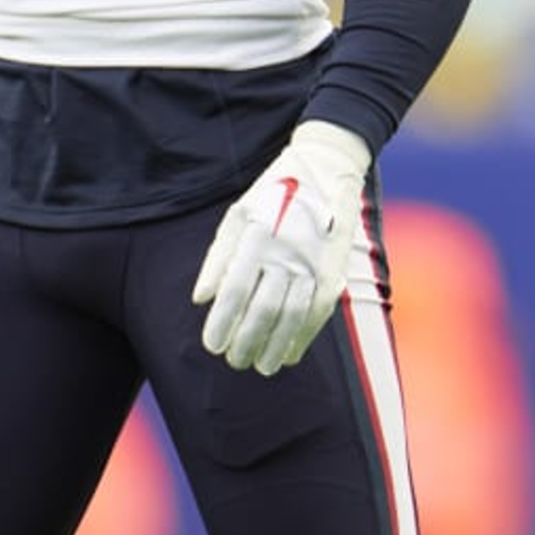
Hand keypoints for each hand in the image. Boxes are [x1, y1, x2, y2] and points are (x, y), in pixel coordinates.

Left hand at [194, 121, 373, 374]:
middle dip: (245, 343)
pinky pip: (317, 314)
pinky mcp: (334, 272)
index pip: (236, 291)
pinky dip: (303, 338)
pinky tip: (289, 355)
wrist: (326, 168)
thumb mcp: (238, 215)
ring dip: (274, 348)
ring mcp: (314, 263)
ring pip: (292, 317)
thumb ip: (218, 258)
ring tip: (260, 367)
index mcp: (258, 236)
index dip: (222, 323)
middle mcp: (287, 252)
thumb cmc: (272, 194)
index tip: (212, 346)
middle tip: (234, 361)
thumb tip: (200, 300)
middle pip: (263, 310)